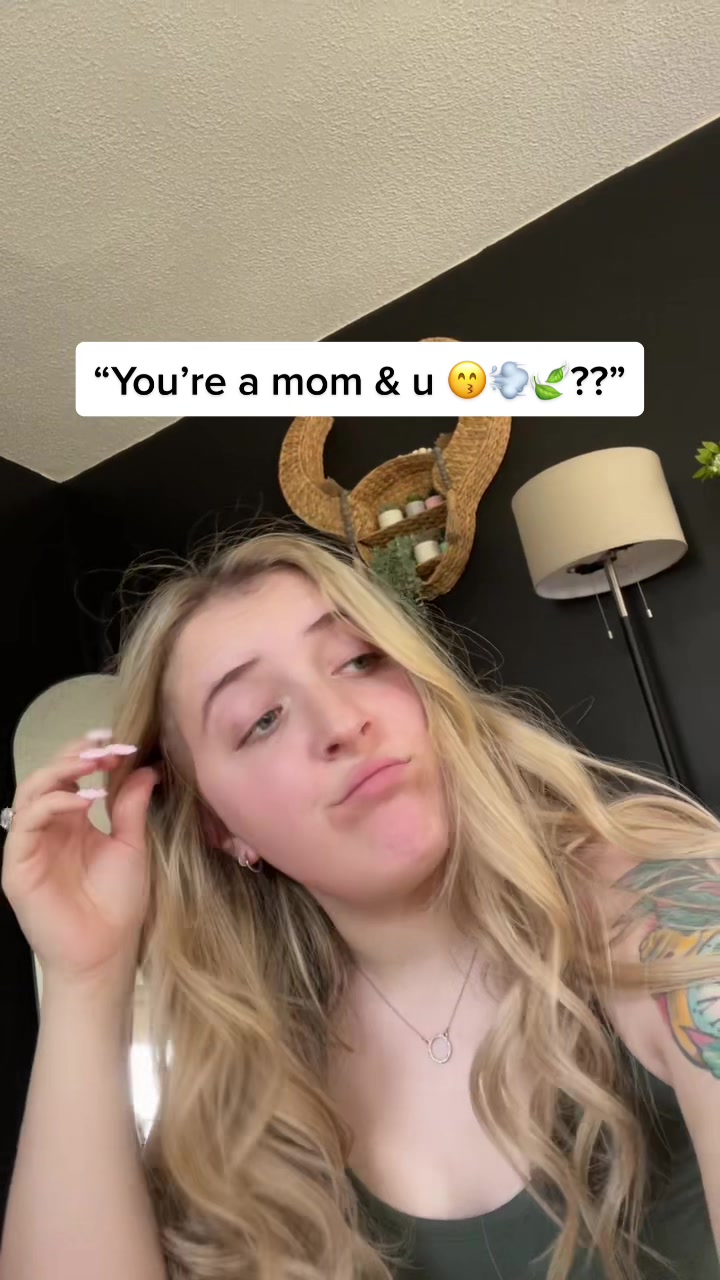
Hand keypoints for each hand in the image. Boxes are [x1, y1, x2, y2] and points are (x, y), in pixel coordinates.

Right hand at [1, 735, 158, 988]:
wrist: (106, 953)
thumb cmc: (118, 904)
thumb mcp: (132, 846)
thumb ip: (132, 806)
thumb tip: (146, 768)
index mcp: (72, 821)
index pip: (70, 775)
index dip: (90, 754)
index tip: (121, 742)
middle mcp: (48, 828)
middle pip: (47, 775)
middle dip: (75, 755)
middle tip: (106, 746)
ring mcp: (30, 845)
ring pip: (30, 791)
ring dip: (61, 770)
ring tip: (94, 763)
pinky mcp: (18, 864)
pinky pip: (26, 822)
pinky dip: (54, 802)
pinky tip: (84, 799)